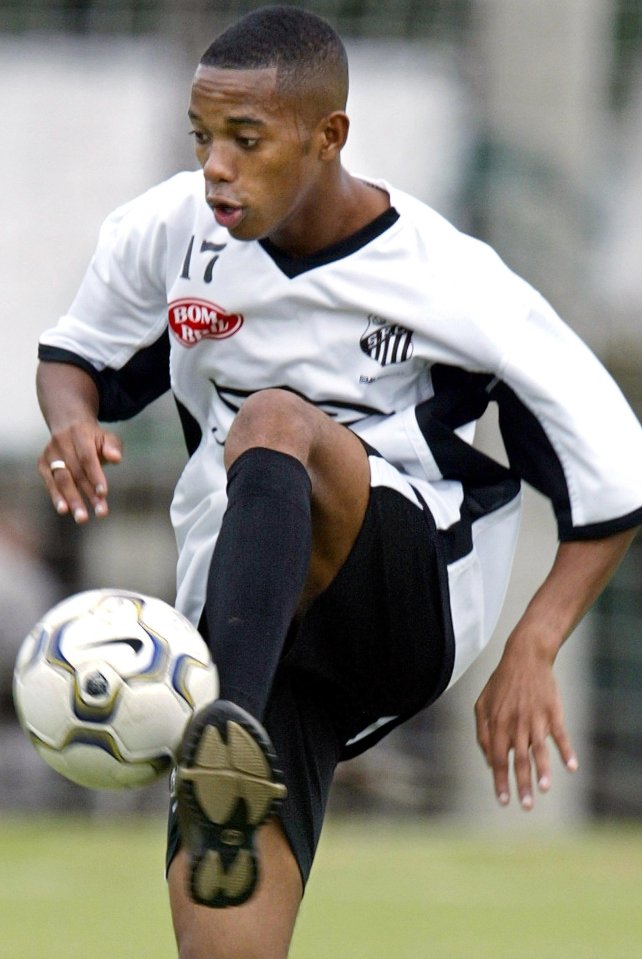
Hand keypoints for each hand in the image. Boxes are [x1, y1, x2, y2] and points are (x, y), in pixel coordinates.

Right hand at [37, 420, 122, 522]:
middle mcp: (62, 443)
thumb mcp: (107, 437)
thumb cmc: (94, 438)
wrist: (68, 425)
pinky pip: (50, 483)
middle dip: (88, 494)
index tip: (104, 494)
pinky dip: (57, 497)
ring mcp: (50, 454)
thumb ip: (113, 447)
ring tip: (82, 517)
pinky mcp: (43, 464)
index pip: (87, 458)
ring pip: (62, 480)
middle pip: (75, 472)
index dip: (95, 476)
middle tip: (100, 513)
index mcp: (79, 434)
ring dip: (73, 499)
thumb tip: (116, 458)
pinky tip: (64, 510)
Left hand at [474, 642, 577, 809]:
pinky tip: (571, 767)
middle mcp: (516, 724)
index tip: (503, 801)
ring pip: (539, 749)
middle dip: (521, 784)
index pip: (497, 758)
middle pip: (518, 759)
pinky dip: (566, 751)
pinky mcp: (553, 712)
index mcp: (497, 723)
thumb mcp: (482, 704)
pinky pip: (560, 735)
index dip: (500, 781)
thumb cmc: (501, 683)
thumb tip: (488, 761)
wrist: (525, 657)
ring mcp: (535, 718)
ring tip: (544, 789)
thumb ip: (482, 732)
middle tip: (526, 806)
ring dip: (543, 770)